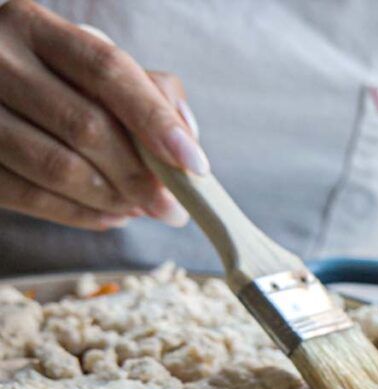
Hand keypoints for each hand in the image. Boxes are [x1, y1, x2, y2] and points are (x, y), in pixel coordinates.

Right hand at [0, 0, 207, 230]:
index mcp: (34, 28)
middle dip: (141, 176)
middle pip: (86, 126)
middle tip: (175, 208)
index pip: (108, 71)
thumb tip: (187, 134)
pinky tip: (110, 215)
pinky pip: (27, 196)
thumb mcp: (89, 66)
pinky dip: (78, 214)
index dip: (156, 121)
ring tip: (142, 209)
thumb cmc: (50, 79)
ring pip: (56, 167)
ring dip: (112, 199)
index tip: (195, 164)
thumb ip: (145, 90)